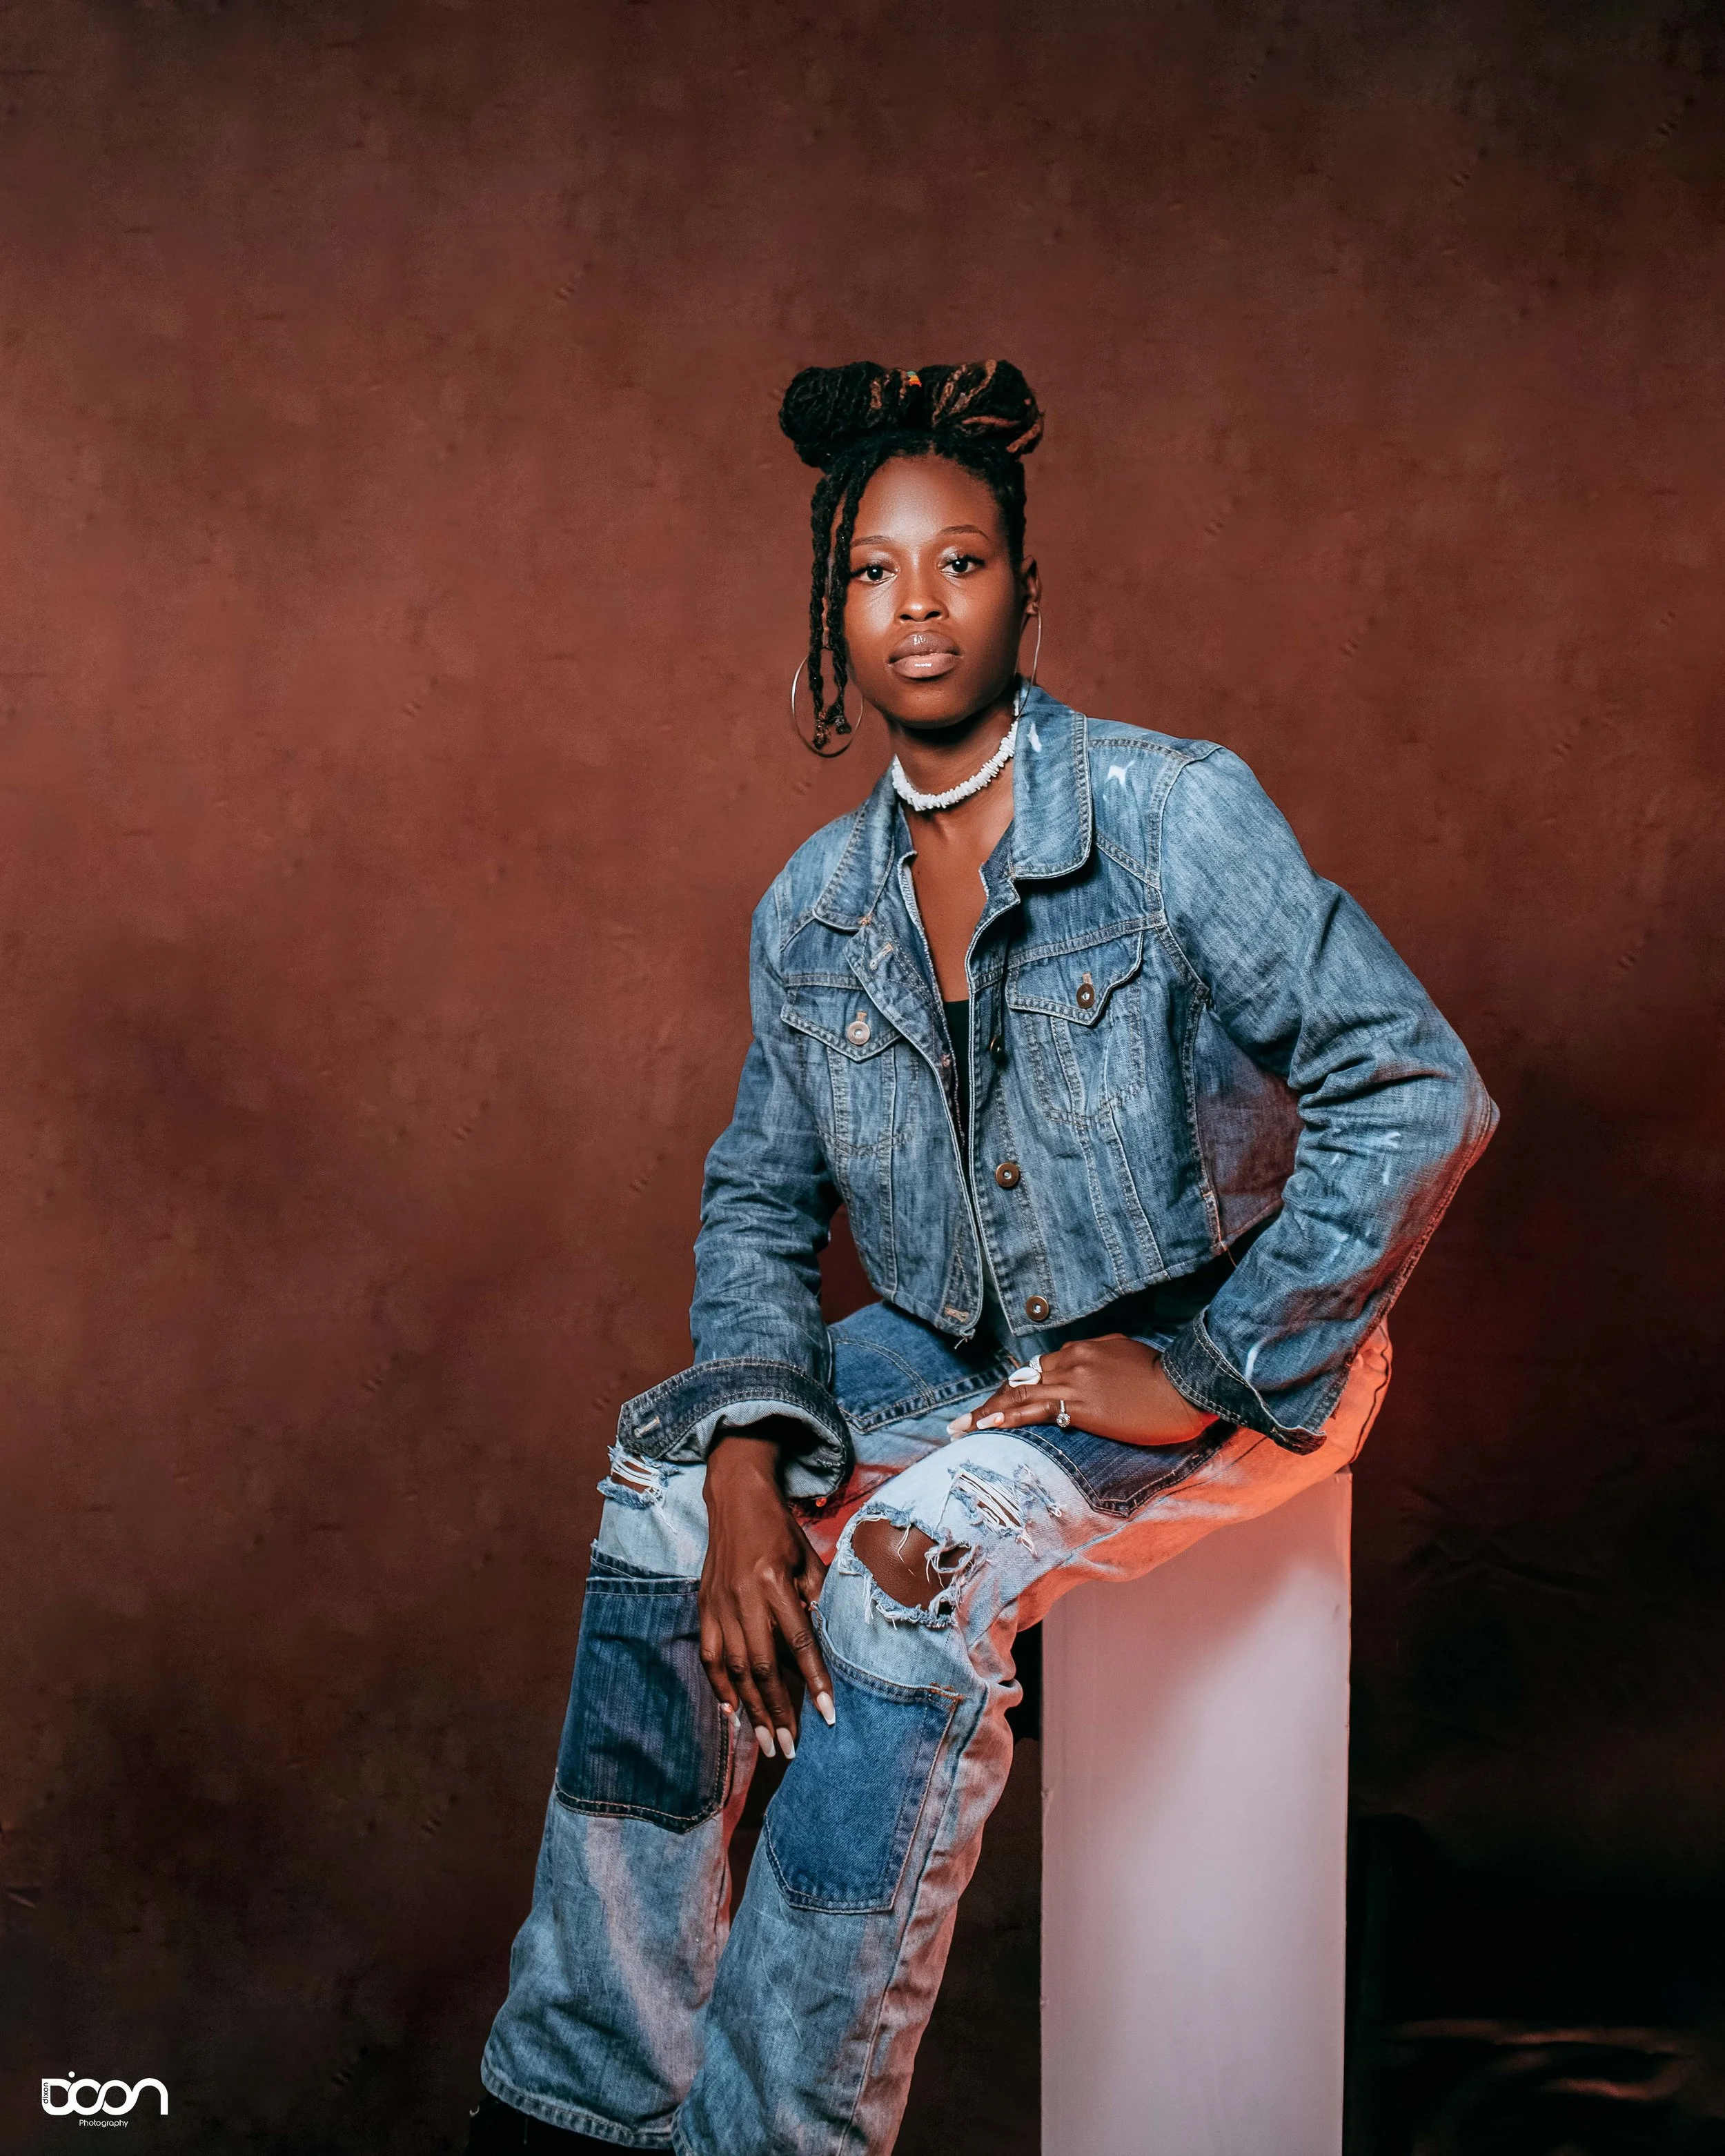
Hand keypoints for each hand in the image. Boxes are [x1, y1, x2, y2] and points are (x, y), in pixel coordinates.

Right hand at [699, 1423, 834, 1760]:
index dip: (814, 1682)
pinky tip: (732, 1713)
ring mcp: (718, 1604)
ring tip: (768, 1741)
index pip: (798, 1642)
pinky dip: (719, 1687)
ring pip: (733, 1669)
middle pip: (760, 1666)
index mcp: (774, 1581)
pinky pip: (709, 1656)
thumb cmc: (779, 1527)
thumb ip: (815, 1598)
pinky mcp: (703, 1607)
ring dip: (751, 1709)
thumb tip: (824, 1641)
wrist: (735, 1498)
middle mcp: (743, 1597)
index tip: (828, 1715)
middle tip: (791, 1747)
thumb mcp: (808, 1557)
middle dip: (777, 1711)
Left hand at [947, 1335, 1216, 1447]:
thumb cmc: (1164, 1379)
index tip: (998, 1401)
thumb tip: (1088, 1376)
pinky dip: (1005, 1418)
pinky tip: (985, 1427)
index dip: (1014, 1386)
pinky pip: (1034, 1410)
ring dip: (986, 1412)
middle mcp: (1073, 1357)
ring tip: (960, 1428)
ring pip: (1019, 1394)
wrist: (1185, 1389)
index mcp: (1084, 1347)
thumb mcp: (1127, 1357)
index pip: (1040, 1368)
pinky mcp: (1080, 1404)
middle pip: (1022, 1380)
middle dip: (992, 1400)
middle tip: (964, 1419)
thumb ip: (1101, 1362)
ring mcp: (1074, 1379)